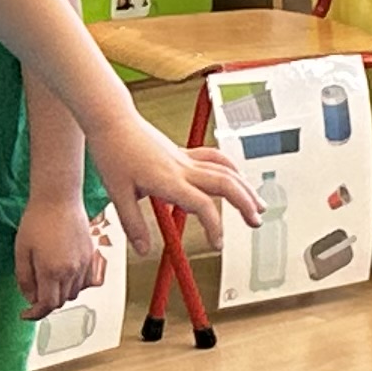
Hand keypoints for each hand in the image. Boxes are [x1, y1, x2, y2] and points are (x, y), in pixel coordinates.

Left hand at [13, 193, 106, 320]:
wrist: (59, 199)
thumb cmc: (38, 220)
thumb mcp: (21, 251)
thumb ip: (24, 278)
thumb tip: (29, 297)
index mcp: (52, 271)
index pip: (47, 304)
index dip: (35, 314)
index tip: (26, 314)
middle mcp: (72, 271)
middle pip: (61, 301)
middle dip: (46, 302)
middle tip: (33, 295)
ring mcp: (84, 264)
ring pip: (74, 293)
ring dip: (60, 293)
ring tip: (47, 281)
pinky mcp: (91, 256)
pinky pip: (84, 280)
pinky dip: (73, 283)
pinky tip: (62, 272)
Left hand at [106, 128, 258, 248]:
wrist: (113, 120)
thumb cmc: (113, 152)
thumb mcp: (118, 193)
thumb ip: (133, 224)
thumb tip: (143, 250)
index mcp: (168, 180)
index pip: (202, 205)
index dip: (215, 226)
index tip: (217, 244)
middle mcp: (182, 168)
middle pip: (225, 184)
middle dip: (245, 204)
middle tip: (256, 222)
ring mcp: (186, 158)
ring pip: (226, 170)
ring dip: (245, 187)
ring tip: (258, 204)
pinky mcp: (184, 152)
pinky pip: (215, 159)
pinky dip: (232, 168)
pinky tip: (239, 178)